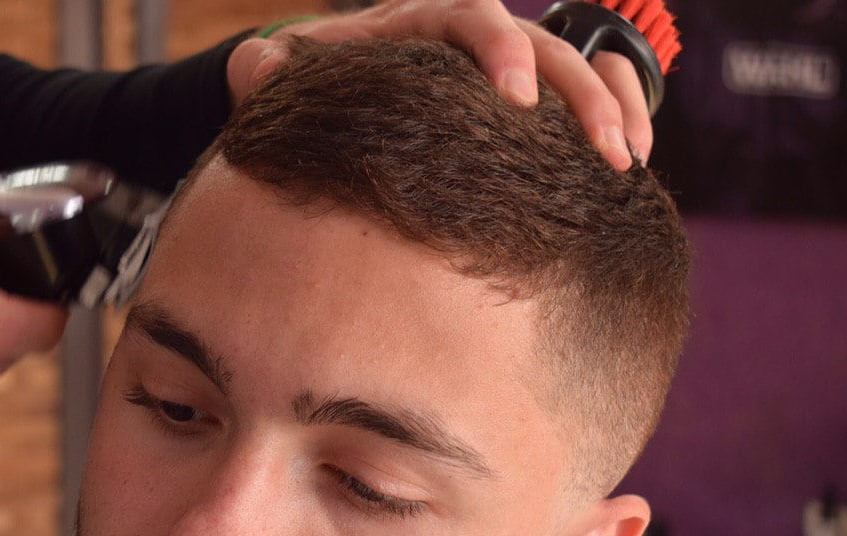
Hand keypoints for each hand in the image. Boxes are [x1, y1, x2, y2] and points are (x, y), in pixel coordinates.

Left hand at [226, 0, 650, 170]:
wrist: (336, 95)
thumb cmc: (317, 87)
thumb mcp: (288, 77)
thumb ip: (270, 74)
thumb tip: (256, 63)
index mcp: (417, 24)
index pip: (467, 16)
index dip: (497, 49)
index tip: (517, 98)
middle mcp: (469, 37)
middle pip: (540, 43)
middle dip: (578, 94)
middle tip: (602, 150)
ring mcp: (503, 66)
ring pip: (574, 65)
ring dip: (610, 107)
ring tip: (630, 160)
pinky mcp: (521, 103)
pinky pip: (582, 92)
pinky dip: (615, 115)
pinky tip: (635, 162)